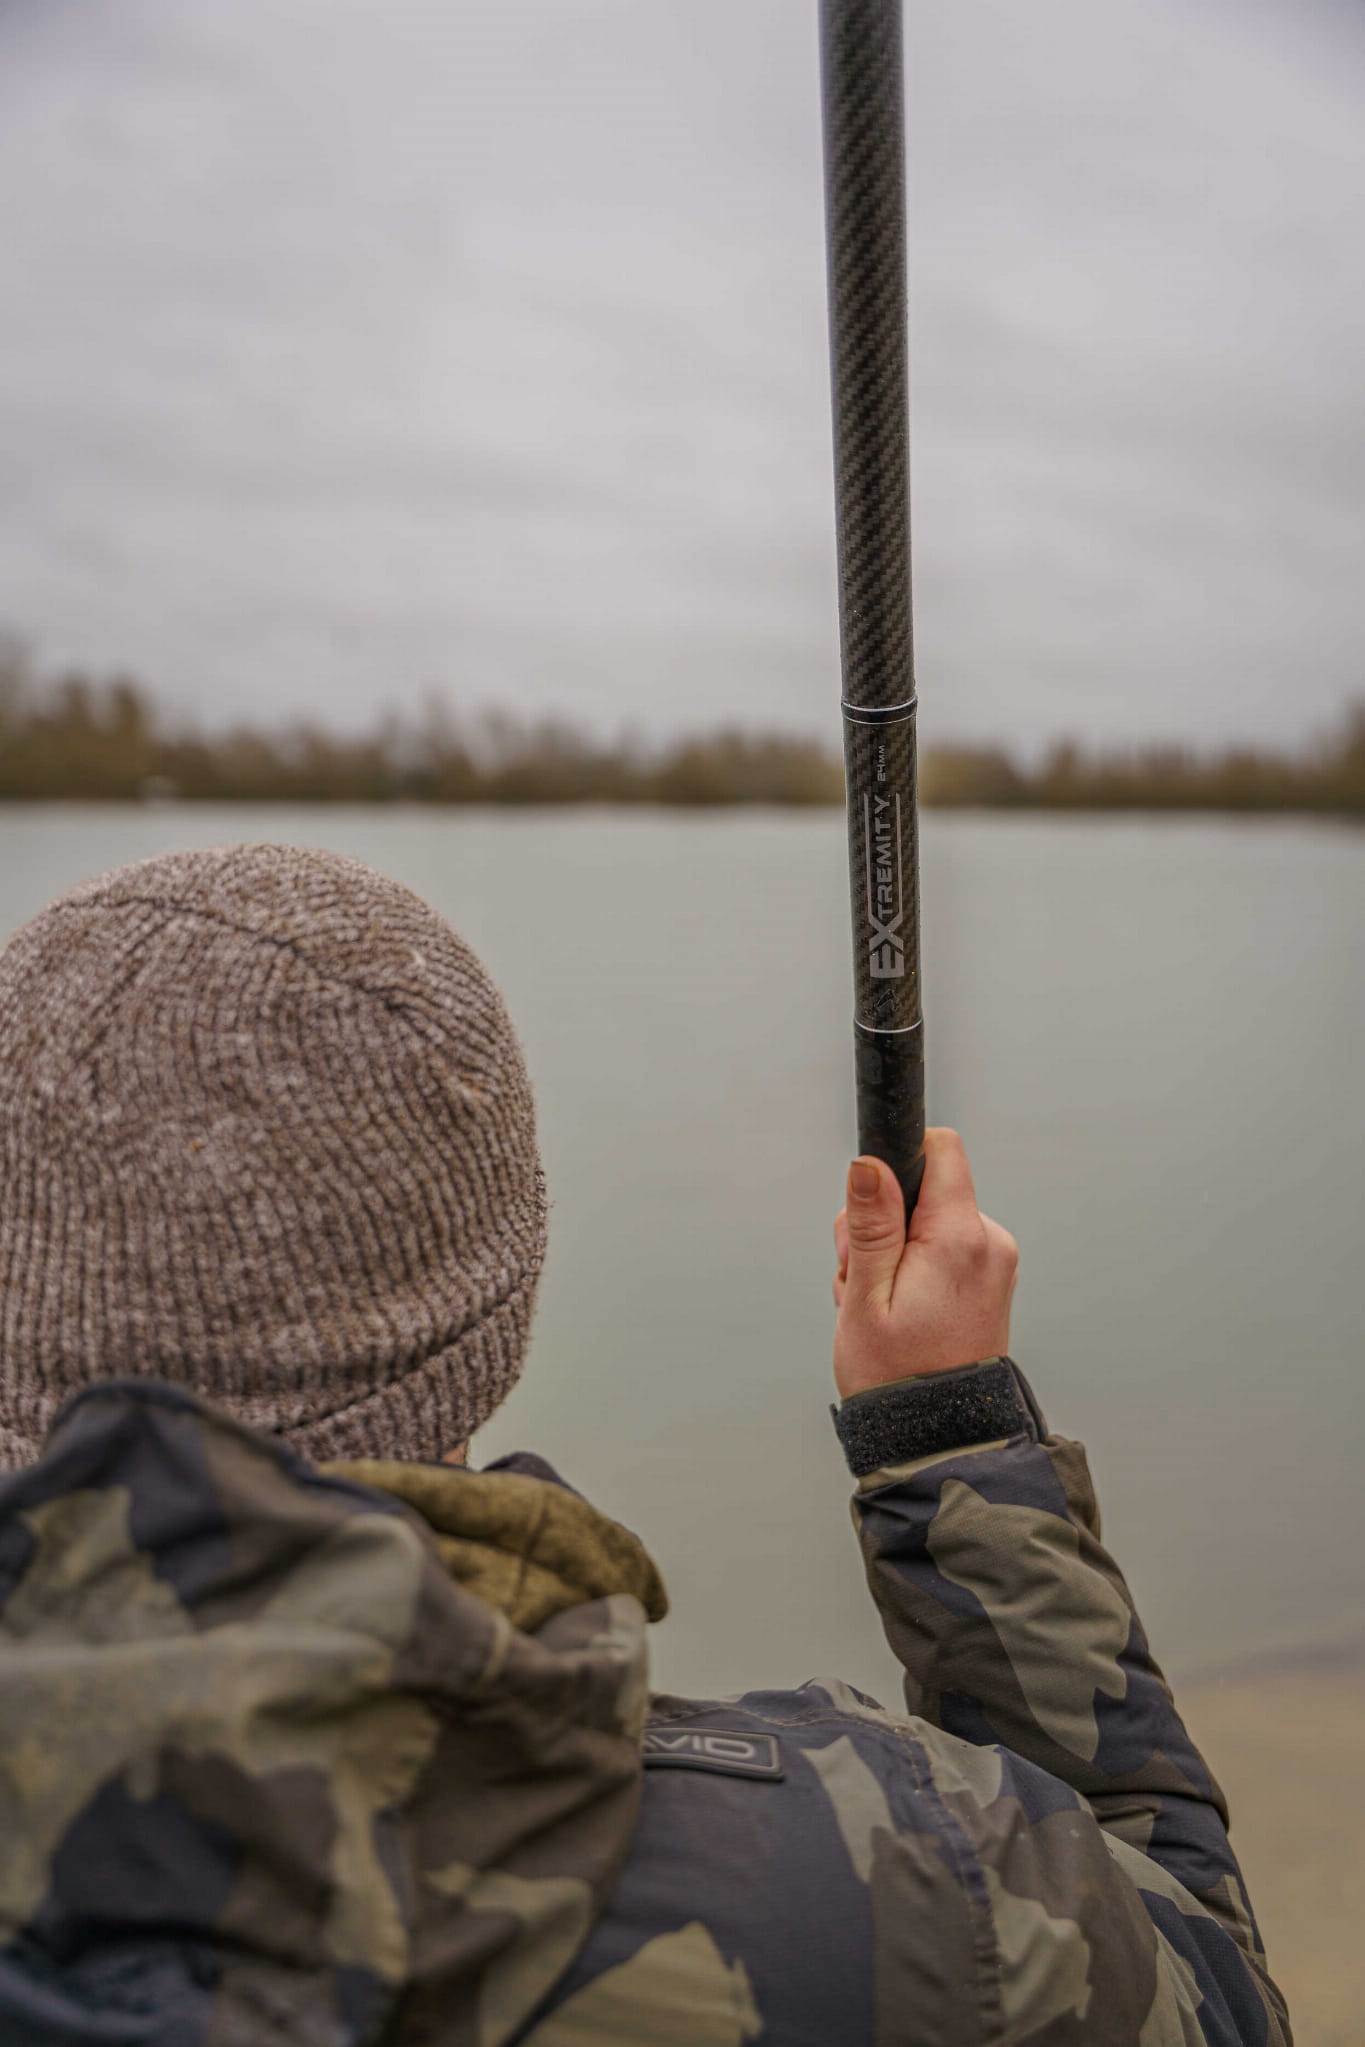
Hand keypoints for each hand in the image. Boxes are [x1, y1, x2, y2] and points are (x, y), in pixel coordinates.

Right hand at [833, 1128, 1017, 1398]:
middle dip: (882, 1225)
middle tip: (862, 1280)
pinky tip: (899, 1311)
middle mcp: (990, 1244)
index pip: (942, 1150)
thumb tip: (870, 1165)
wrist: (941, 1439)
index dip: (898, 1163)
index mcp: (961, 1240)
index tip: (871, 1207)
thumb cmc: (899, 1379)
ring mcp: (995, 1265)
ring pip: (928, 1223)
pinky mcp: (990, 1282)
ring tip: (880, 1306)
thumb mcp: (865, 1298)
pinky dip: (914, 1271)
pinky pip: (944, 1251)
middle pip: (925, 1191)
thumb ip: (871, 1224)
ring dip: (893, 1253)